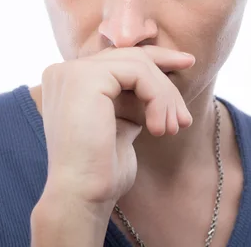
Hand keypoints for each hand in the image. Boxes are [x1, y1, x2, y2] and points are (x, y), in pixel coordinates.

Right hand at [39, 46, 194, 209]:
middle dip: (166, 79)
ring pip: (138, 64)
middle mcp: (64, 71)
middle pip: (130, 56)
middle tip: (185, 116)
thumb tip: (158, 84)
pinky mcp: (84, 78)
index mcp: (68, 81)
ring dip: (165, 96)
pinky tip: (159, 128)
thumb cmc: (100, 170)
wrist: (81, 195)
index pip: (118, 59)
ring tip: (174, 128)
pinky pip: (137, 72)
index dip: (155, 59)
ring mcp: (72, 72)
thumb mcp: (120, 124)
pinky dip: (158, 97)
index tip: (186, 64)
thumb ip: (131, 99)